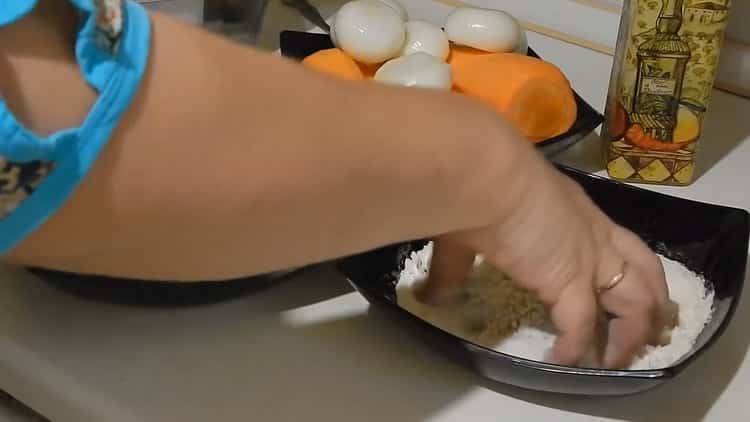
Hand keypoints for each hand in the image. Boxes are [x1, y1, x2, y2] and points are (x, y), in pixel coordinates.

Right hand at [417, 163, 677, 368]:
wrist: (484, 172)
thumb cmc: (482, 183)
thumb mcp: (474, 226)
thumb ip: (454, 266)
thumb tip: (429, 293)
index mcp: (578, 213)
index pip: (622, 244)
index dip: (632, 269)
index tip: (630, 290)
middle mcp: (594, 236)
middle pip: (645, 274)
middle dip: (653, 305)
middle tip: (651, 332)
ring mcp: (586, 259)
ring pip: (633, 304)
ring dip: (629, 337)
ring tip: (615, 362)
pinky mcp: (568, 281)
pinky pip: (580, 328)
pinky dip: (574, 350)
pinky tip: (560, 362)